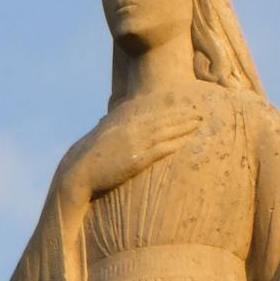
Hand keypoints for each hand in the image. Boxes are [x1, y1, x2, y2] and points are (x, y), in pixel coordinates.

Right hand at [60, 102, 200, 208]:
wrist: (80, 173)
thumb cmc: (86, 160)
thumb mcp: (97, 139)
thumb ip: (106, 129)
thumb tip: (104, 121)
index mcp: (123, 126)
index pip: (151, 115)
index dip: (169, 111)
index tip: (182, 107)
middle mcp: (131, 132)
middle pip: (162, 121)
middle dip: (182, 116)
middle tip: (200, 112)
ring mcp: (135, 145)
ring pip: (165, 132)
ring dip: (183, 127)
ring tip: (199, 123)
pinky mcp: (136, 160)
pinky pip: (160, 150)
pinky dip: (175, 143)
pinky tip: (187, 141)